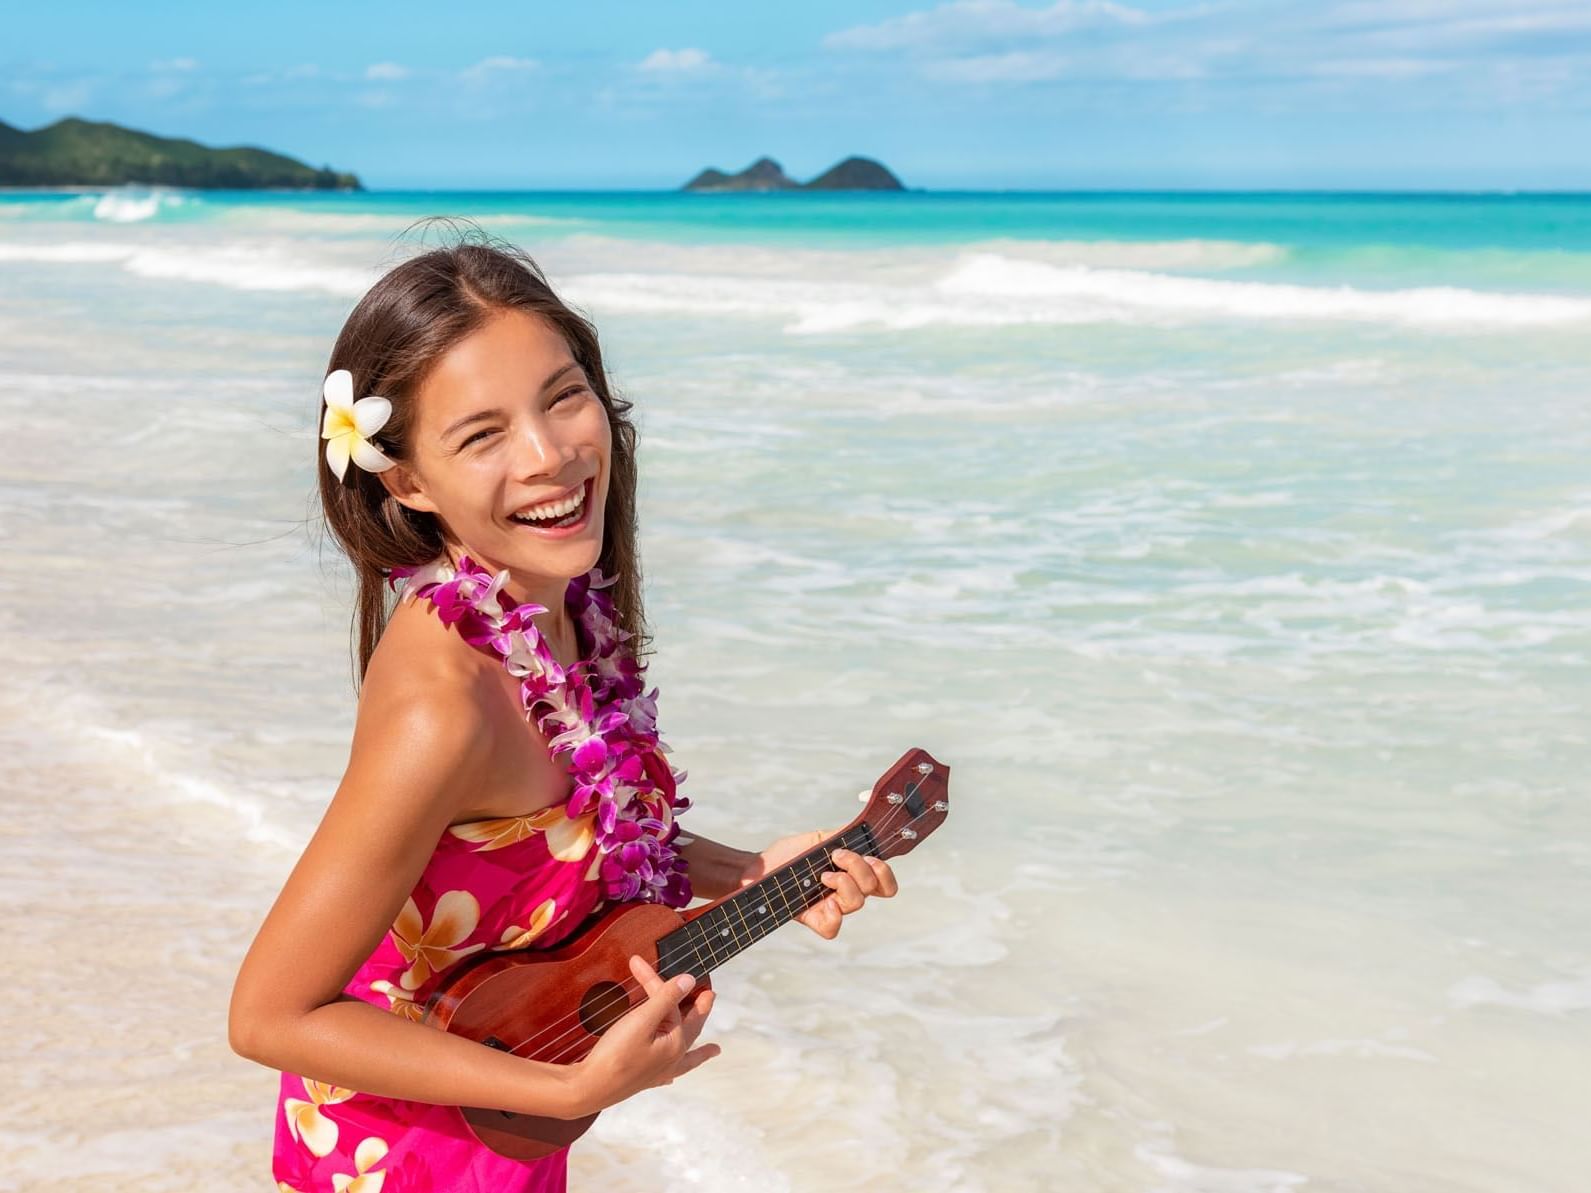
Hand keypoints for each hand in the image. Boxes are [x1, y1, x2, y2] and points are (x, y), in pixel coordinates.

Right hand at [565, 954, 718, 1116]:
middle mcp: (672, 1059)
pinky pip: (668, 1075)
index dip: (653, 980)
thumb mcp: (641, 1020)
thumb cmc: (615, 1056)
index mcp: (676, 1043)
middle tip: (710, 996)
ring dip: (699, 1051)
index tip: (638, 962)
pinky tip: (672, 1077)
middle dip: (700, 1010)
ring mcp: (658, 1072)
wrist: (589, 1089)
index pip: (669, 1002)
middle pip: (691, 1028)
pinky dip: (675, 1072)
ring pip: (686, 1057)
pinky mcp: (643, 1081)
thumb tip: (690, 980)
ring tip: (714, 1050)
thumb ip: (665, 998)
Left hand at [739, 829, 898, 939]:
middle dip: (860, 868)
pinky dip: (833, 915)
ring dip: (843, 883)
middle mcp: (846, 893)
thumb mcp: (819, 839)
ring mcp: (831, 907)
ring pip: (857, 903)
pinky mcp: (813, 919)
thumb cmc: (788, 854)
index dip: (884, 873)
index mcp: (852, 875)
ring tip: (822, 875)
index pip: (884, 883)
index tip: (869, 857)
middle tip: (837, 857)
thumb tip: (864, 830)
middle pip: (875, 889)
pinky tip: (824, 902)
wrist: (759, 867)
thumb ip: (843, 837)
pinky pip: (832, 929)